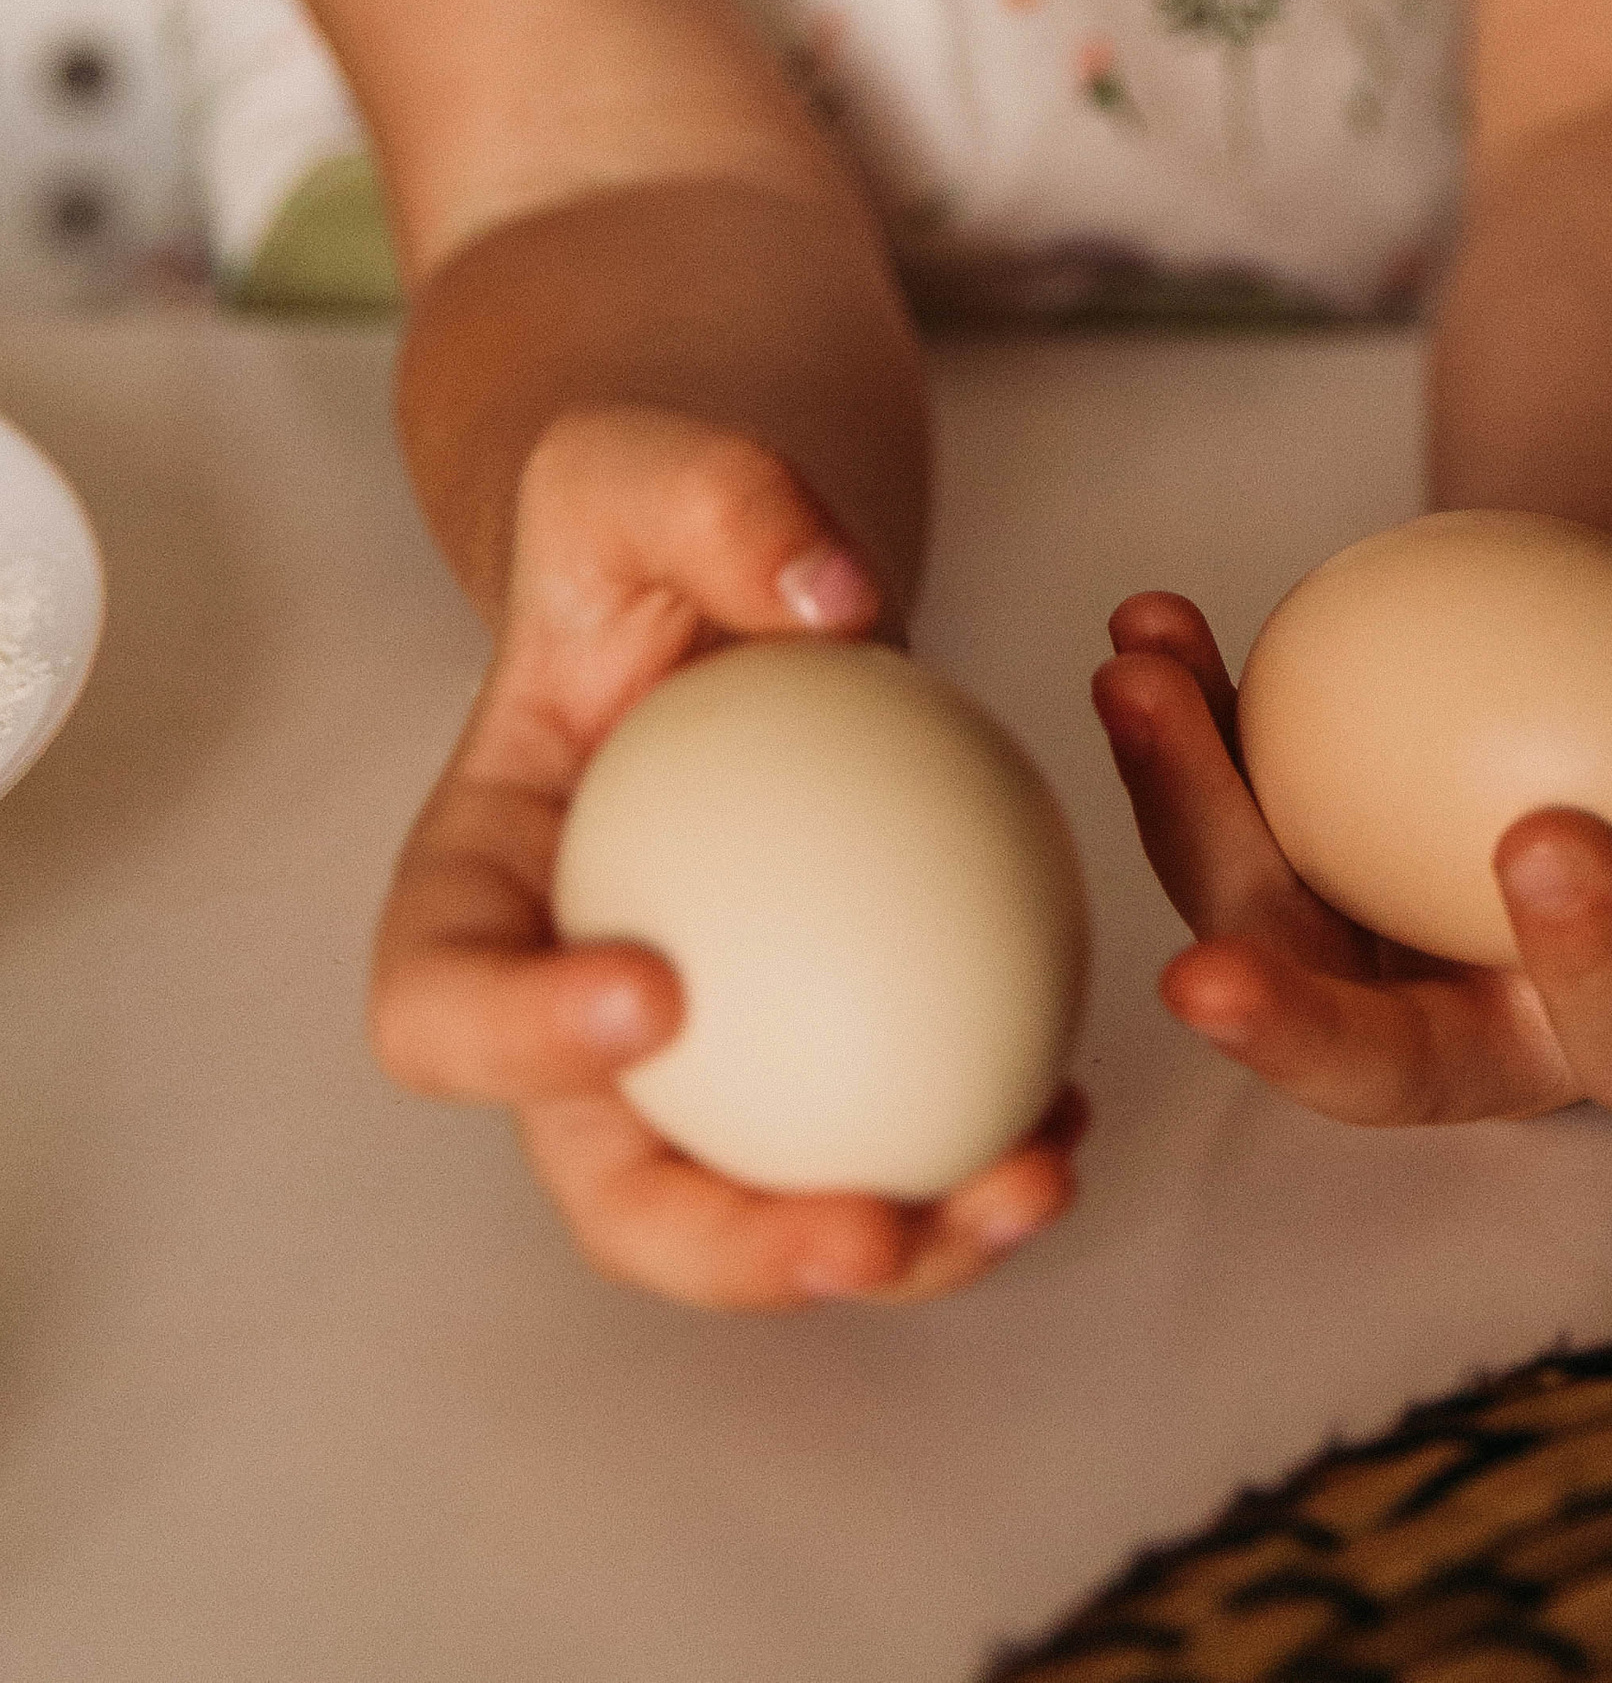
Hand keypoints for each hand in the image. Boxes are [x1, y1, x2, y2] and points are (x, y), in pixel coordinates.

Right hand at [370, 405, 1083, 1304]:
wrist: (717, 573)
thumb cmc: (652, 517)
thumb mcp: (651, 463)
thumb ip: (726, 504)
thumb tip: (840, 603)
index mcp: (470, 889)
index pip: (440, 1001)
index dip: (517, 1041)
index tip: (658, 996)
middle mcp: (553, 1012)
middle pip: (602, 1187)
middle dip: (727, 1247)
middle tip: (866, 1229)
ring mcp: (684, 1060)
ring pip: (755, 1210)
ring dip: (893, 1245)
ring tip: (1029, 1187)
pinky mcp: (800, 1058)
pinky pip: (871, 1142)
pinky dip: (968, 1162)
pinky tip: (1073, 1120)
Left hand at [1092, 494, 1611, 1125]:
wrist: (1607, 667)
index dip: (1595, 963)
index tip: (1547, 836)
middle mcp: (1493, 1032)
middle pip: (1388, 1068)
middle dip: (1295, 1031)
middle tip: (1211, 964)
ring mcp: (1371, 970)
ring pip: (1263, 938)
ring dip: (1186, 823)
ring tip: (1143, 684)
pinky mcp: (1282, 894)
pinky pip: (1214, 833)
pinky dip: (1176, 741)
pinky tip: (1148, 634)